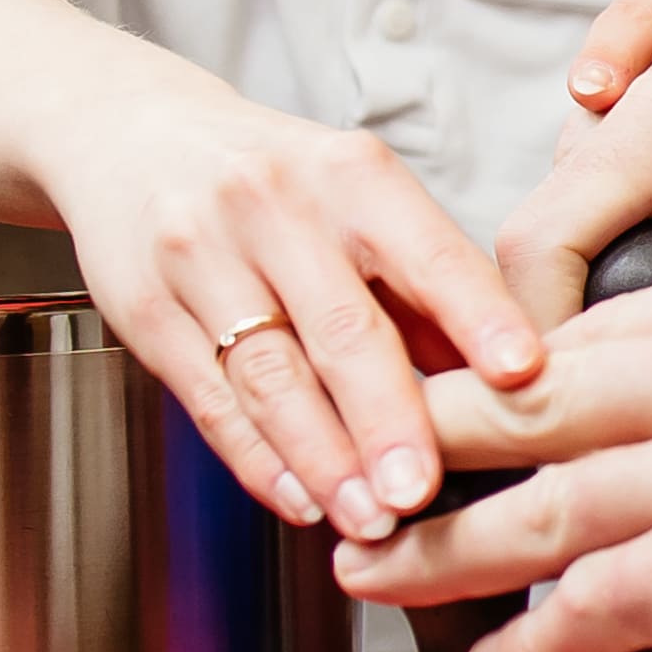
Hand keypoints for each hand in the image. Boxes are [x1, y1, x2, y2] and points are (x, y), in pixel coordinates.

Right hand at [33, 86, 546, 540]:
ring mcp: (200, 256)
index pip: (427, 252)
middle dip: (388, 419)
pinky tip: (300, 500)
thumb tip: (499, 386)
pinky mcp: (144, 309)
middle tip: (423, 490)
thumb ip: (423, 287)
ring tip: (370, 518)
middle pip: (342, 328)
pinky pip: (210, 398)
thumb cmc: (274, 180)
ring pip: (270, 374)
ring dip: (323, 459)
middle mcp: (274, 206)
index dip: (477, 316)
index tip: (521, 375)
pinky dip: (258, 459)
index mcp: (350, 173)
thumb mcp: (356, 198)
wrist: (130, 132)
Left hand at [334, 240, 651, 651]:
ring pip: (530, 499)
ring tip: (374, 569)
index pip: (613, 330)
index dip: (524, 381)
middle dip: (430, 437)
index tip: (477, 414)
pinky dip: (524, 637)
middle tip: (361, 467)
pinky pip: (582, 600)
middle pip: (537, 392)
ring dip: (436, 544)